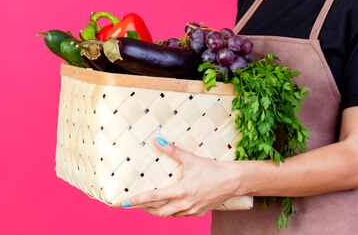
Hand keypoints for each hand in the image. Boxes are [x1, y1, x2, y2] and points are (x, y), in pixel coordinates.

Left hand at [120, 137, 239, 217]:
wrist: (233, 181)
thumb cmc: (213, 169)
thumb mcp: (192, 159)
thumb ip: (174, 151)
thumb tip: (159, 141)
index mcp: (180, 191)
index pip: (153, 197)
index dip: (137, 201)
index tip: (124, 203)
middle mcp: (184, 204)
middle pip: (159, 213)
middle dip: (148, 210)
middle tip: (141, 205)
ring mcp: (192, 210)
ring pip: (171, 216)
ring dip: (162, 211)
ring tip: (157, 204)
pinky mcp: (199, 213)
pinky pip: (183, 215)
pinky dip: (176, 211)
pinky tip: (176, 205)